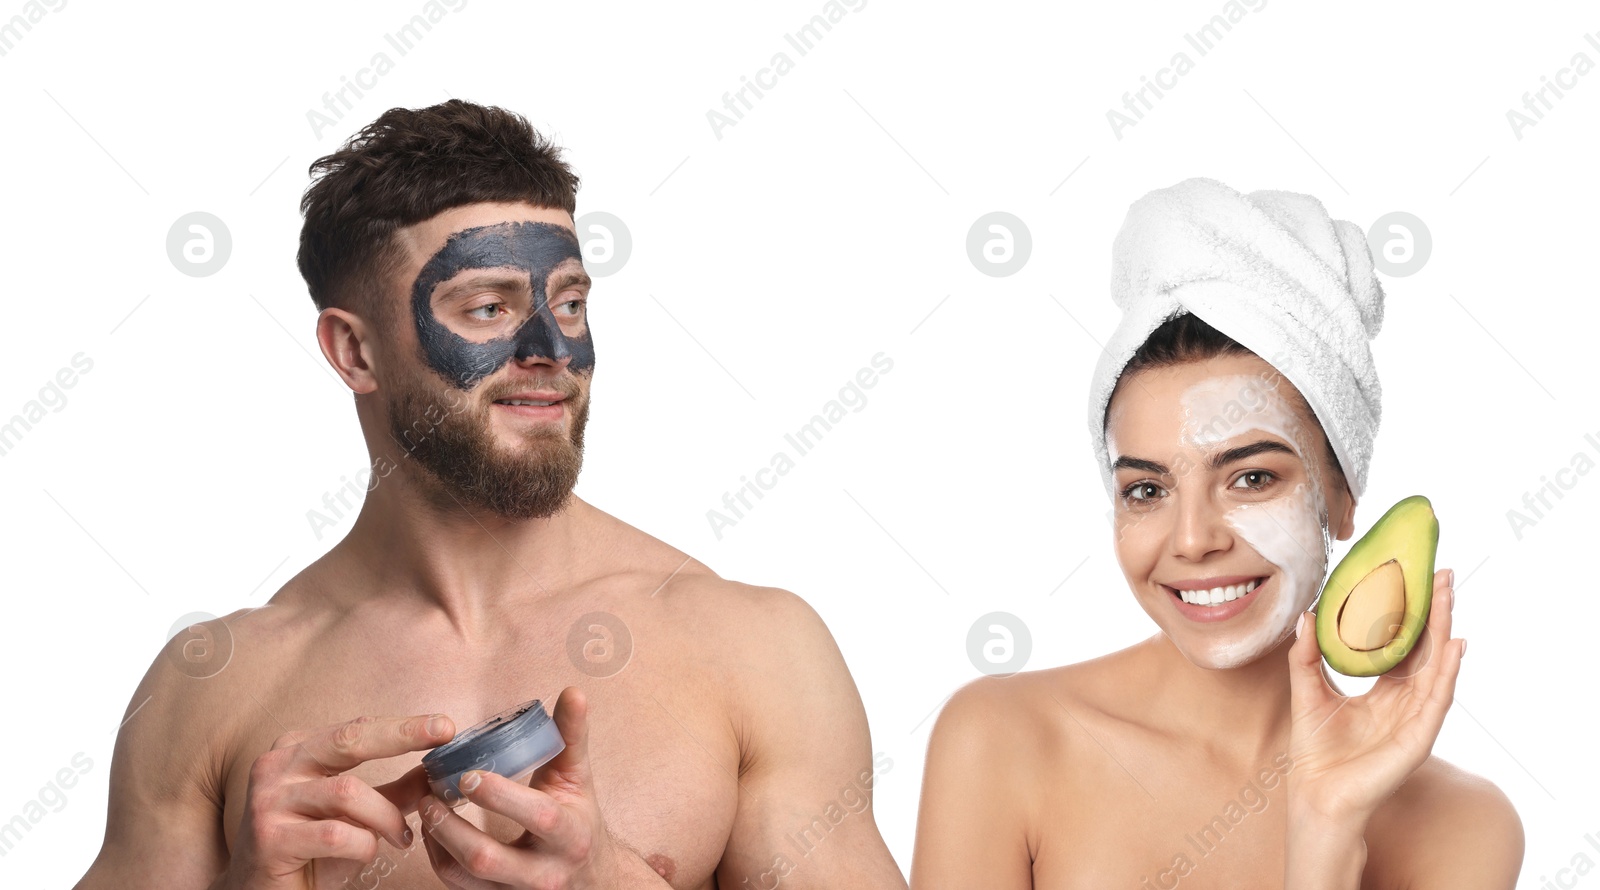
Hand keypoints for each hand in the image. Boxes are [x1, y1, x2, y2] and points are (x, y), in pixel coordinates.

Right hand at [219, 713, 455, 889]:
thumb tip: (434, 773)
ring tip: (401, 837)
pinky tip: (366, 853)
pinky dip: (363, 845)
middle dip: (402, 735)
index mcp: (296, 751)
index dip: (403, 726)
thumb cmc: (308, 852)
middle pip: (349, 741)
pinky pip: (336, 835)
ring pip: (349, 793)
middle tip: (444, 731)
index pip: (356, 729)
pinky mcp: (269, 838)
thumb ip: (391, 793)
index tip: (446, 725)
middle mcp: (277, 766)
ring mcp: (268, 801)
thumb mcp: (354, 817)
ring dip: (387, 818)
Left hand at [419, 687, 653, 888]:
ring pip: (466, 877)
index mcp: (571, 835)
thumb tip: (573, 691)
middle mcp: (545, 873)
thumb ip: (571, 734)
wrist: (591, 878)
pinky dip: (438, 856)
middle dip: (452, 827)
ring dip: (438, 841)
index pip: (538, 818)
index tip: (468, 775)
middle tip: (430, 795)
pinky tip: (431, 830)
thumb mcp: (578, 778)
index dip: (501, 798)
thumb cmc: (579, 818)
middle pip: (488, 858)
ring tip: (425, 808)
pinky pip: (458, 887)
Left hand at [1285, 567, 1465, 824]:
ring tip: (1450, 597)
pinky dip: (1448, 671)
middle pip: (1427, 649)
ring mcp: (1417, 718)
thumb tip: (1306, 614)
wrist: (1317, 793)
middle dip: (1437, 612)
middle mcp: (1406, 701)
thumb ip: (1306, 655)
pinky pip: (1438, 699)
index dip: (1412, 614)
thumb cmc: (1316, 750)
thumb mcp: (1307, 691)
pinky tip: (1455, 646)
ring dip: (1446, 631)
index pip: (1405, 645)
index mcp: (1385, 692)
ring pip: (1439, 667)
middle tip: (1444, 574)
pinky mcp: (1420, 736)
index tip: (1417, 579)